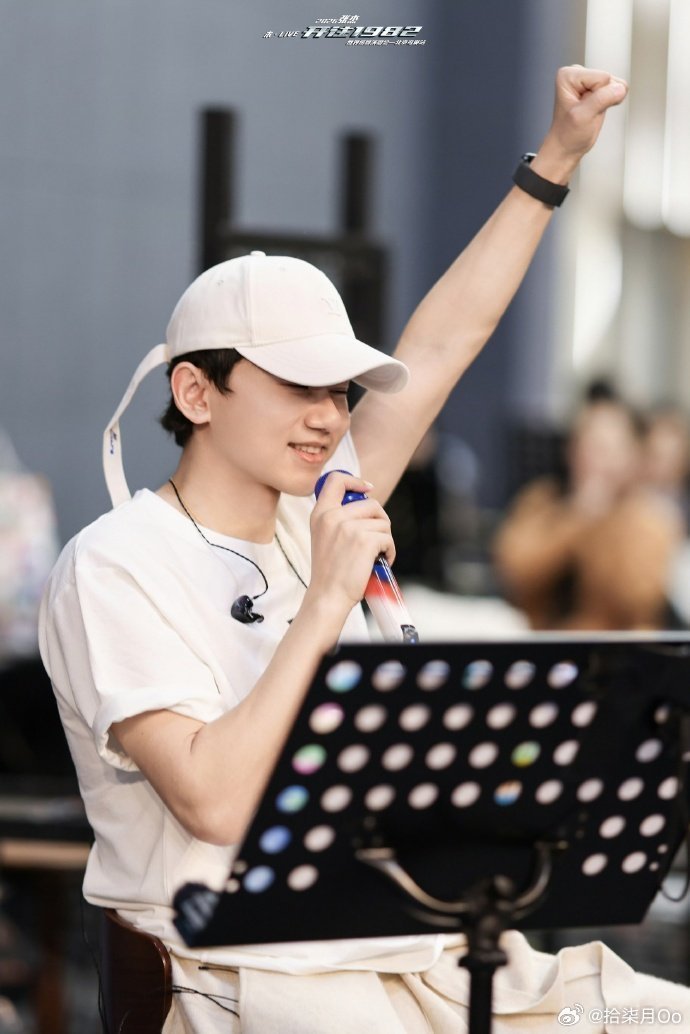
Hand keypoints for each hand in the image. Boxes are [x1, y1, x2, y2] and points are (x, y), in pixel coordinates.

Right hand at [306, 471, 394, 614]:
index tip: (367, 490)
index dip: (355, 481)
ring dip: (385, 539)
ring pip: (383, 522)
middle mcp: (333, 516)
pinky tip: (380, 562)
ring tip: (376, 555)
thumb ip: (337, 518)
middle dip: (380, 521)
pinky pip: (388, 538)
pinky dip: (389, 552)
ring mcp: (349, 527)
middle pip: (371, 504)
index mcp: (320, 514)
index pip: (336, 480)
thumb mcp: (323, 536)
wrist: (328, 596)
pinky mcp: (365, 540)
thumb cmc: (330, 571)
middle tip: (376, 539)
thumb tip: (366, 504)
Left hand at [533, 65, 628, 181]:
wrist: (566, 148)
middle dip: (603, 99)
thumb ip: (601, 99)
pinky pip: (616, 89)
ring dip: (606, 102)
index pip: (602, 78)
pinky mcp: (597, 88)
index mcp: (568, 75)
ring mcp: (588, 80)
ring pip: (614, 84)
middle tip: (588, 112)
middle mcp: (577, 73)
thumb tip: (620, 88)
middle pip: (609, 80)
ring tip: (590, 112)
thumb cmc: (567, 135)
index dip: (598, 97)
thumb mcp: (583, 117)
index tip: (585, 109)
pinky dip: (609, 103)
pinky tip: (596, 110)